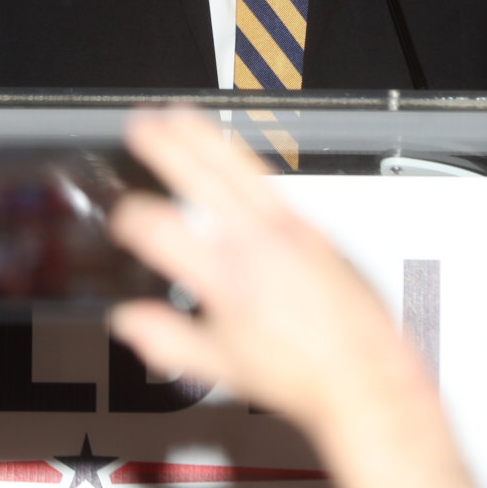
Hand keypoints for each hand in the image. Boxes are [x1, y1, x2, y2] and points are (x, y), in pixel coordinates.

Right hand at [108, 110, 423, 426]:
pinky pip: (268, 177)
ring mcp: (289, 229)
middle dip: (166, 147)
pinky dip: (239, 156)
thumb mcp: (222, 367)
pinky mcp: (312, 226)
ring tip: (177, 115)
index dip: (131, 219)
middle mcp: (258, 244)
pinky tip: (228, 147)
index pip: (163, 231)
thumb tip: (128, 320)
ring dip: (204, 136)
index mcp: (227, 278)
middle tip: (140, 125)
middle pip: (203, 178)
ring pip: (240, 166)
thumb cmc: (302, 372)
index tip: (122, 217)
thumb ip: (168, 341)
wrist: (364, 369)